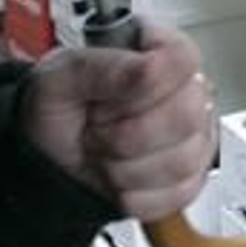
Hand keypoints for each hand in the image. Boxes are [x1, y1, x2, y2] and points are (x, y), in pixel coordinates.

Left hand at [18, 22, 214, 220]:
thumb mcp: (62, 76)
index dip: (142, 84)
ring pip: (180, 162)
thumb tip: (148, 68)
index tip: (106, 94)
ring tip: (106, 150)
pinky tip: (118, 174)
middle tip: (98, 126)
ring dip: (123, 167)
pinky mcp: (192, 177)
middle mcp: (189, 91)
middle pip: (186, 117)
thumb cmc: (59, 109)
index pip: (181, 60)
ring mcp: (196, 136)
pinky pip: (175, 195)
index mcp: (162, 52)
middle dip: (124, 133)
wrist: (49, 156)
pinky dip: (133, 193)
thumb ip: (104, 67)